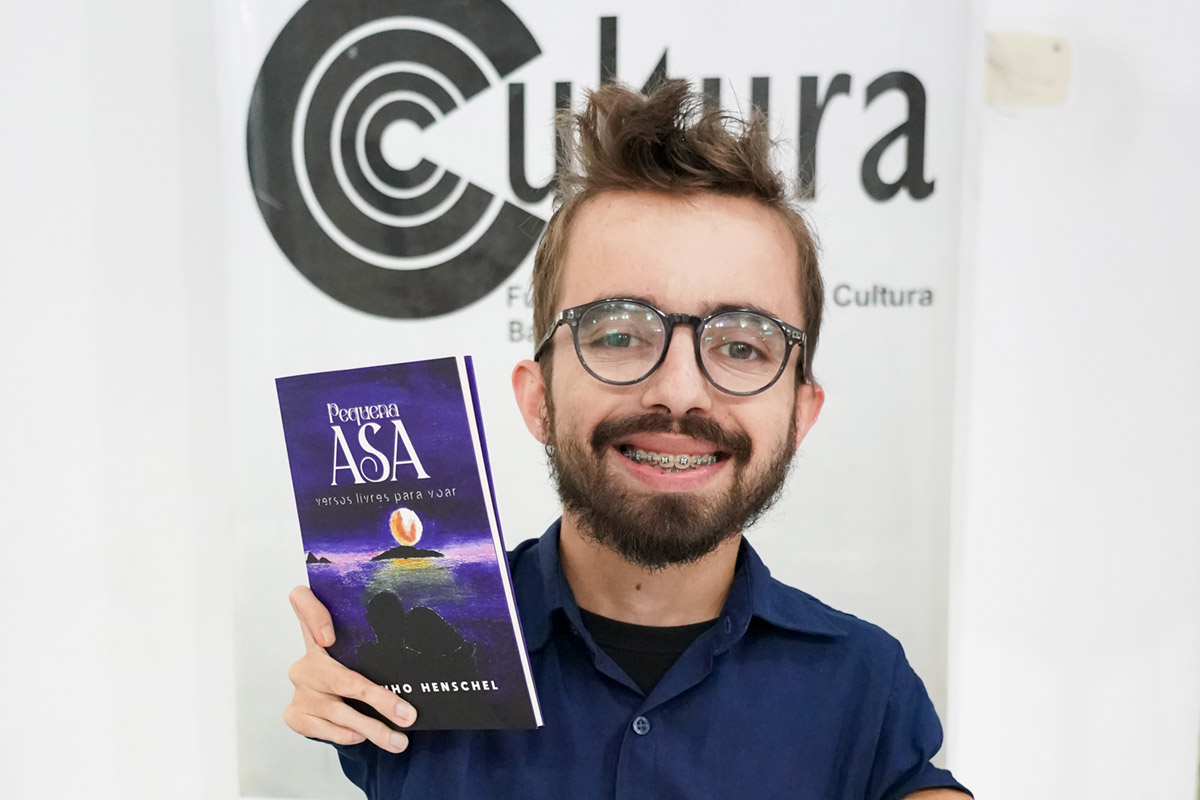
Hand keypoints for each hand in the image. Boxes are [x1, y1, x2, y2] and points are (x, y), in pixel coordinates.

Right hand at [283, 586, 416, 752]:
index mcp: (319, 636)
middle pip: (344, 679)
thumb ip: (373, 637)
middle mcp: (305, 661)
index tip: (329, 638)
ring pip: (340, 713)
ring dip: (373, 729)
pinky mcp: (294, 715)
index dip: (314, 617)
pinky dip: (348, 735)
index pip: (302, 603)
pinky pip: (328, 730)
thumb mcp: (355, 651)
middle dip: (380, 701)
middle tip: (407, 715)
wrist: (323, 702)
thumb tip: (420, 632)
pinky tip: (362, 736)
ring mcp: (299, 690)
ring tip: (398, 741)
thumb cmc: (348, 670)